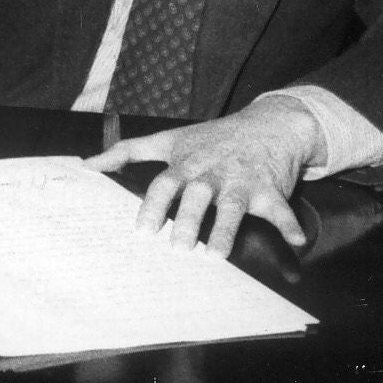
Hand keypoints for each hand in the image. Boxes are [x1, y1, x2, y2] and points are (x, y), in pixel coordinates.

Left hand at [85, 95, 323, 254]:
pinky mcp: (270, 189)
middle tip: (177, 248)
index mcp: (186, 164)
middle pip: (197, 196)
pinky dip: (290, 224)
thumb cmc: (210, 139)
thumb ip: (127, 151)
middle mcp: (212, 173)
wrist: (267, 124)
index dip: (153, 205)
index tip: (142, 230)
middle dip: (187, 220)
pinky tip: (296, 242)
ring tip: (216, 257)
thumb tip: (86, 165)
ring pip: (233, 206)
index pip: (165, 183)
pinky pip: (281, 208)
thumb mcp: (168, 140)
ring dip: (226, 230)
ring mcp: (242, 180)